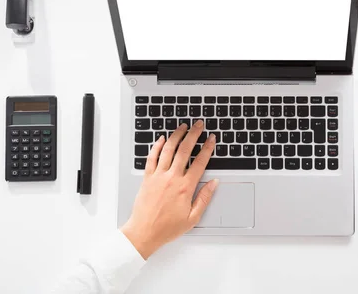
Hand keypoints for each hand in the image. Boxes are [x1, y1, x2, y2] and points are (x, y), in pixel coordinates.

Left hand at [120, 121, 217, 258]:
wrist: (143, 233)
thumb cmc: (167, 228)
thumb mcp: (192, 218)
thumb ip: (204, 198)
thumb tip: (214, 184)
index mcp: (185, 187)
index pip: (200, 162)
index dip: (207, 148)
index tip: (211, 139)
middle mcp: (172, 178)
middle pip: (185, 150)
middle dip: (193, 134)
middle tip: (199, 125)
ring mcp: (158, 176)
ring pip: (168, 150)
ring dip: (177, 135)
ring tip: (183, 126)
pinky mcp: (147, 178)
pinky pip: (152, 157)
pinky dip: (157, 146)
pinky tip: (162, 139)